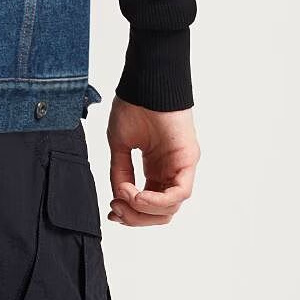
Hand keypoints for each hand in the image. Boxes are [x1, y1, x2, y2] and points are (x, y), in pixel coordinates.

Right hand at [106, 100, 199, 227]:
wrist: (146, 82)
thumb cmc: (134, 105)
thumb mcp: (120, 146)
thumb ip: (120, 174)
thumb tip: (119, 199)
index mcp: (156, 168)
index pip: (149, 204)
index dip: (131, 214)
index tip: (112, 211)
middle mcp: (171, 170)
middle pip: (161, 213)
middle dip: (136, 218)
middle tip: (116, 210)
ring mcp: (182, 166)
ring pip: (171, 208)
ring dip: (143, 211)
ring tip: (123, 199)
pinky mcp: (188, 160)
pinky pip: (178, 193)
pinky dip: (156, 201)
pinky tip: (136, 195)